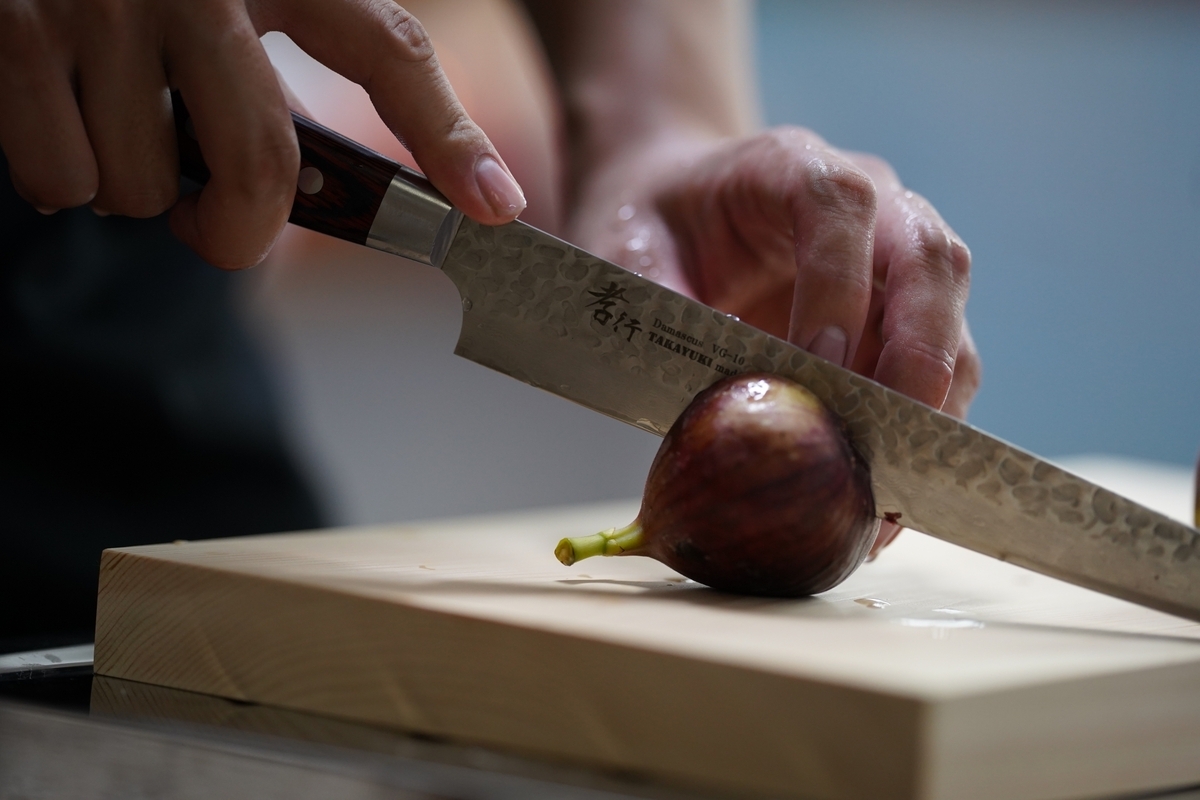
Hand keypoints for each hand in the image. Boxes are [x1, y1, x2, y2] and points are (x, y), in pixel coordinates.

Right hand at [0, 0, 525, 268]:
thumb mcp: (240, 10)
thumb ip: (288, 79)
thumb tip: (367, 195)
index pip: (389, 52)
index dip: (448, 138)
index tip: (496, 206)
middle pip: (261, 165)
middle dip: (239, 233)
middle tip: (220, 227)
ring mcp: (105, 2)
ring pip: (148, 186)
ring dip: (139, 193)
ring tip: (123, 129)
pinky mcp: (13, 31)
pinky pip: (62, 178)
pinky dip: (64, 181)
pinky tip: (61, 119)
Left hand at [569, 127, 980, 553]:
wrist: (672, 212)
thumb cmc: (651, 227)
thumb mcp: (627, 254)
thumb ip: (665, 309)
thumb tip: (728, 394)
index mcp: (791, 167)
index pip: (841, 205)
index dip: (839, 283)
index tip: (816, 361)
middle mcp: (869, 203)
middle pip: (929, 258)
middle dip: (918, 350)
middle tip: (887, 432)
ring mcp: (895, 257)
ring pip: (950, 317)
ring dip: (934, 398)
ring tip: (895, 478)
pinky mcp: (902, 314)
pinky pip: (940, 364)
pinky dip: (923, 422)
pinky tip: (889, 479)